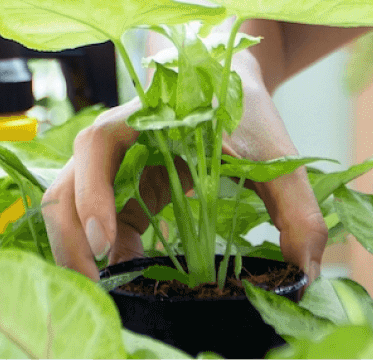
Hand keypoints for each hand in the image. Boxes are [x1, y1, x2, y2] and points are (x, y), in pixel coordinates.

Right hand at [41, 69, 326, 284]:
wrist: (234, 83)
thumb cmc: (249, 112)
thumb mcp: (277, 157)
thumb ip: (298, 210)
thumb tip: (306, 270)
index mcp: (145, 116)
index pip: (96, 147)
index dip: (93, 194)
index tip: (110, 243)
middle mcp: (115, 141)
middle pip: (65, 187)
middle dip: (72, 240)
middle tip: (100, 286)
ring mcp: (111, 167)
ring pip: (68, 208)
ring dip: (77, 250)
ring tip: (110, 289)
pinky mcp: (117, 188)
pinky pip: (92, 222)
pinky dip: (102, 252)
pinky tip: (130, 274)